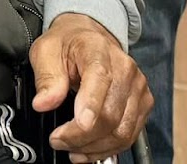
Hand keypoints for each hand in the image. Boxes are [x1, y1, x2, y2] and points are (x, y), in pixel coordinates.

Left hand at [30, 12, 151, 162]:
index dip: (88, 109)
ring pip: (122, 131)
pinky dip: (109, 148)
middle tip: (57, 141)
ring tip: (72, 150)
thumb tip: (43, 104)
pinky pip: (130, 135)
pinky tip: (89, 150)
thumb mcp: (45, 51)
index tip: (70, 130)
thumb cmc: (67, 44)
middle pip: (110, 115)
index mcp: (99, 51)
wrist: (89, 37)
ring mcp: (138, 89)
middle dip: (82, 136)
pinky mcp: (143, 104)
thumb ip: (46, 77)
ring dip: (95, 148)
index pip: (99, 82)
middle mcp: (125, 70)